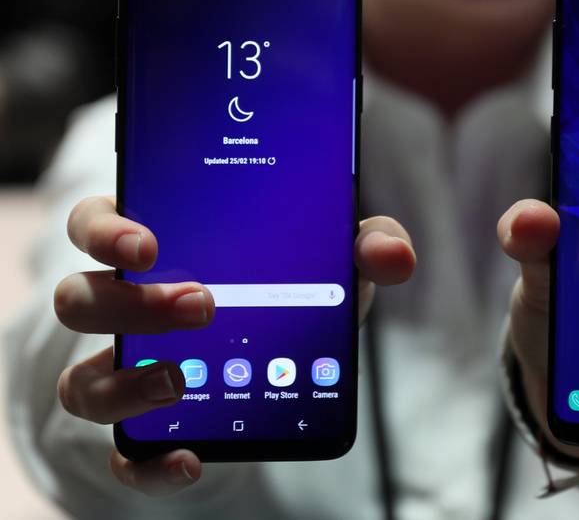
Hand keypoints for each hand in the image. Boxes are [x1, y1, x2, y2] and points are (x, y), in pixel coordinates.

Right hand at [54, 195, 414, 495]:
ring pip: (79, 381)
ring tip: (182, 380)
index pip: (95, 224)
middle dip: (132, 305)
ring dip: (125, 383)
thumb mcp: (331, 257)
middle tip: (201, 304)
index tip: (149, 244)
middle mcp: (127, 305)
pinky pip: (119, 454)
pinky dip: (147, 463)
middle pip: (79, 299)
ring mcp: (126, 368)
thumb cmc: (295, 283)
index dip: (106, 232)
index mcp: (158, 244)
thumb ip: (367, 243)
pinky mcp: (144, 428)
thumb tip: (390, 257)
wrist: (289, 358)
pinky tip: (191, 457)